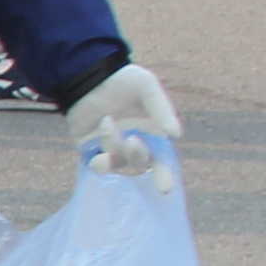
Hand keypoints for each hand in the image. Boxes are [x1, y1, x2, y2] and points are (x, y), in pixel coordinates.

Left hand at [60, 59, 179, 172]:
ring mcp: (111, 149)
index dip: (165, 175)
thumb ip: (161, 109)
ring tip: (106, 121)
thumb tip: (176, 135)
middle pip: (140, 160)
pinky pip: (96, 165)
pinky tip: (98, 145)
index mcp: (153, 132)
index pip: (163, 159)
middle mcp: (134, 145)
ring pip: (116, 160)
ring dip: (113, 144)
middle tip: (133, 139)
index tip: (165, 189)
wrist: (89, 76)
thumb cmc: (122, 80)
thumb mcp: (146, 87)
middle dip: (138, 153)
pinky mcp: (90, 150)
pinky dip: (99, 162)